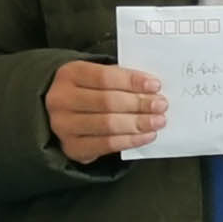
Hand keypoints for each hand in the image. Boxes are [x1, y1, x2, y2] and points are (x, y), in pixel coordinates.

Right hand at [47, 57, 164, 163]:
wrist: (63, 114)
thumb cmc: (87, 91)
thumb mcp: (96, 77)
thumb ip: (119, 79)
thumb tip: (152, 89)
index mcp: (69, 74)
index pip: (105, 76)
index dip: (132, 81)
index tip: (155, 86)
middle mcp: (61, 99)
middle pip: (107, 102)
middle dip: (139, 104)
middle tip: (161, 105)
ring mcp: (63, 125)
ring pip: (108, 125)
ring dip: (138, 123)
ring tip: (158, 121)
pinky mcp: (71, 147)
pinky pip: (106, 145)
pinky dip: (131, 140)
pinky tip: (147, 135)